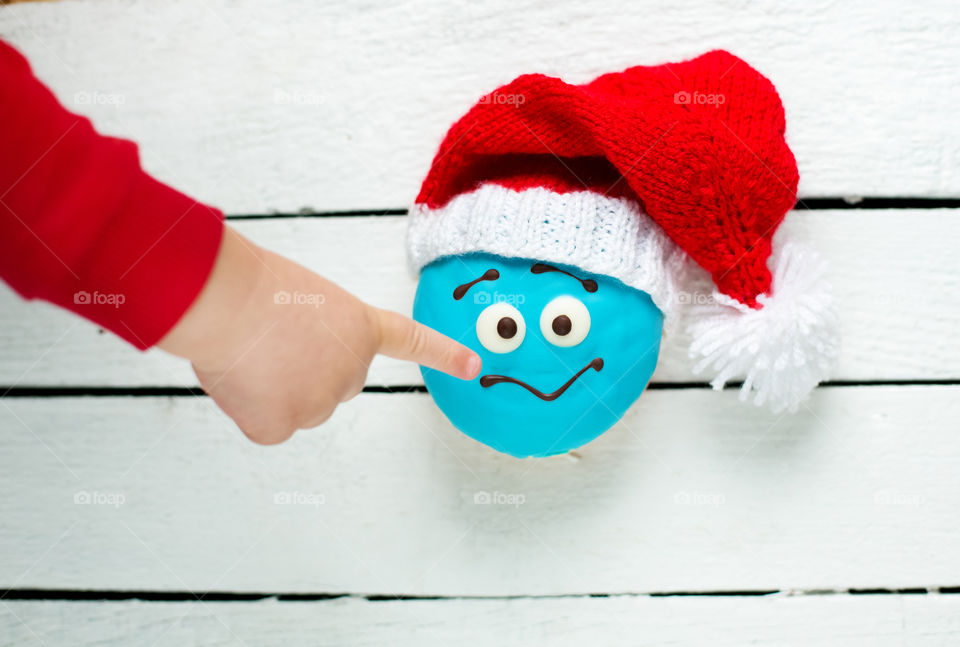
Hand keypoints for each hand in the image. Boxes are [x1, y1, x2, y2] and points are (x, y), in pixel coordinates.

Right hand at [158, 226, 479, 443]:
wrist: (228, 303)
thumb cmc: (257, 287)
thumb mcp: (308, 299)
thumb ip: (321, 332)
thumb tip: (292, 363)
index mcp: (361, 329)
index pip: (410, 342)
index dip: (442, 354)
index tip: (472, 365)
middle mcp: (352, 372)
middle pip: (331, 384)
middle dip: (304, 369)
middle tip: (272, 341)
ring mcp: (320, 404)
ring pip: (298, 406)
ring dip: (275, 388)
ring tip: (253, 354)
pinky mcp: (282, 427)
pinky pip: (268, 425)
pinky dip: (251, 408)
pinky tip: (243, 380)